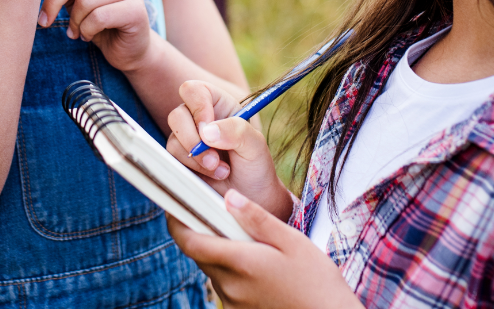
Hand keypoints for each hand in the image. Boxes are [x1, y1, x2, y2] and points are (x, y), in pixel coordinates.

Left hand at [40, 0, 152, 69]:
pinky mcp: (135, 9)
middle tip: (44, 21)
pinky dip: (86, 30)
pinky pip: (98, 17)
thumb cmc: (98, 21)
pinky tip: (87, 35)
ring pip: (85, 0)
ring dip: (74, 21)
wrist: (128, 49)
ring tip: (75, 31)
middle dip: (53, 1)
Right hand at [165, 80, 289, 216]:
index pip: (194, 91)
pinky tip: (212, 176)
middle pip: (177, 115)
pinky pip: (172, 160)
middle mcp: (199, 119)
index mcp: (218, 105)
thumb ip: (236, 131)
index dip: (197, 107)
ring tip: (221, 170)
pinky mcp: (180, 160)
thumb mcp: (255, 145)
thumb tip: (206, 131)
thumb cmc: (256, 166)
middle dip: (193, 139)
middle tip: (214, 158)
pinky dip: (192, 170)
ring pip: (173, 140)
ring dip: (196, 159)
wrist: (251, 197)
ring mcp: (188, 140)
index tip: (208, 129)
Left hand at [168, 189, 360, 308]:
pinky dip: (232, 272)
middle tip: (218, 215)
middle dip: (202, 233)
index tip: (176, 206)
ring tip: (247, 241)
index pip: (190, 242)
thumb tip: (229, 196)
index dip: (177, 222)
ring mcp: (233, 303)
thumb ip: (257, 219)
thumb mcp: (292, 241)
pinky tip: (256, 266)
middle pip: (199, 254)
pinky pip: (226, 287)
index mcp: (240, 263)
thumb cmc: (317, 281)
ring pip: (213, 270)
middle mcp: (230, 286)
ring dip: (220, 253)